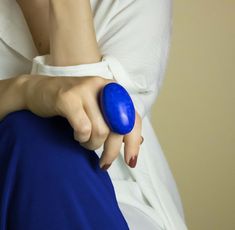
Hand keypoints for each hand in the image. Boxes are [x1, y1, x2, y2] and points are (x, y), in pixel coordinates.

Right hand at [23, 74, 142, 168]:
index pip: (132, 118)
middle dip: (111, 151)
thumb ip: (117, 122)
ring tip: (84, 141)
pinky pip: (83, 128)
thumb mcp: (98, 110)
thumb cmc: (73, 104)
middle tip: (104, 163)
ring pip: (100, 131)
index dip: (134, 142)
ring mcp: (85, 90)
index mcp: (114, 90)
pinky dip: (81, 137)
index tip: (131, 161)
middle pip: (117, 128)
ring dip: (92, 144)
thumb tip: (139, 139)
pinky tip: (76, 134)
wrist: (38, 90)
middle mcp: (103, 86)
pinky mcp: (68, 98)